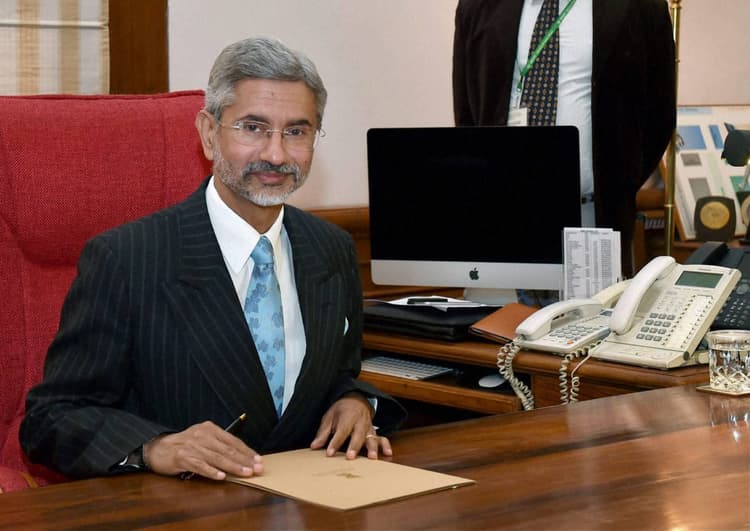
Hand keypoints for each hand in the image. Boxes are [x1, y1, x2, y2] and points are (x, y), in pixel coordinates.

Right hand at [143, 421, 262, 479]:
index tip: (258, 460)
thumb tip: (243, 457)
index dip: (247, 451)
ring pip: (216, 457)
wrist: (159, 448)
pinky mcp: (182, 457)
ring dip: (232, 467)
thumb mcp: (203, 439)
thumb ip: (220, 445)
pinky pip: (200, 465)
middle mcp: (202, 434)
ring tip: (245, 473)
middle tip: (257, 468)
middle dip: (244, 460)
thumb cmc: (186, 445)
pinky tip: (221, 477)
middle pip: (227, 449)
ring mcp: (192, 445)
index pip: (232, 440)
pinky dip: (211, 471)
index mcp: (210, 428)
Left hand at [310, 393, 392, 459]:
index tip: (329, 453)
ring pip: (371, 437)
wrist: (356, 400)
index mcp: (347, 416)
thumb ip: (323, 433)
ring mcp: (369, 427)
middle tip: (350, 457)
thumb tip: (314, 446)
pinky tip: (387, 453)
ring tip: (371, 458)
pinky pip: (382, 438)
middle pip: (357, 435)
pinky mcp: (374, 432)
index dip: (335, 442)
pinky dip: (386, 445)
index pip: (341, 431)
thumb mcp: (329, 417)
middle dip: (354, 446)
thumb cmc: (341, 411)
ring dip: (372, 448)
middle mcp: (359, 422)